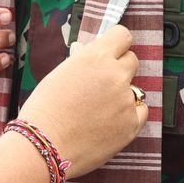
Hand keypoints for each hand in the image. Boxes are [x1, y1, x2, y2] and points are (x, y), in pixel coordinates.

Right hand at [15, 26, 145, 177]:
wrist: (43, 146)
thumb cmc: (44, 111)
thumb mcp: (58, 75)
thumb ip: (80, 63)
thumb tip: (85, 51)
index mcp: (95, 57)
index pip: (122, 36)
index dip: (117, 44)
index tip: (112, 52)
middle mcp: (115, 75)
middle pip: (132, 60)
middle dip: (119, 69)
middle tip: (102, 84)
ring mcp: (126, 100)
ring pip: (134, 89)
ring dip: (121, 95)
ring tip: (97, 110)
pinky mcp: (132, 124)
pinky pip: (140, 111)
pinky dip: (129, 115)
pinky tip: (109, 121)